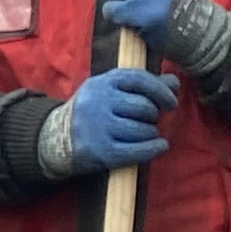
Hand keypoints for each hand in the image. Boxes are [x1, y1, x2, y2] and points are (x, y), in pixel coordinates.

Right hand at [48, 66, 177, 174]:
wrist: (55, 138)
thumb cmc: (92, 112)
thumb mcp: (110, 91)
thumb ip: (142, 85)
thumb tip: (174, 82)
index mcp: (101, 83)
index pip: (139, 80)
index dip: (161, 90)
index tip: (171, 102)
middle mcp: (98, 103)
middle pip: (144, 107)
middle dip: (153, 116)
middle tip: (149, 120)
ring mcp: (99, 128)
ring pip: (143, 129)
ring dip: (152, 133)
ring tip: (146, 134)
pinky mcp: (102, 152)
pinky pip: (139, 150)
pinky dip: (154, 148)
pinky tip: (159, 146)